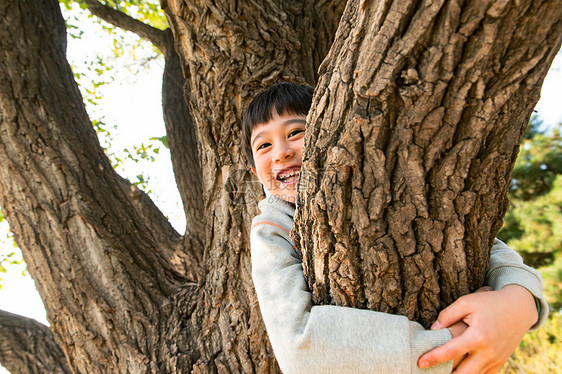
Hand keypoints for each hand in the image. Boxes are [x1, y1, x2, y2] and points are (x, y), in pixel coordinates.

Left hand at [418, 285, 537, 372]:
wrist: (519, 308)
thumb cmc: (490, 302)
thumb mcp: (467, 302)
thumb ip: (448, 315)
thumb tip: (433, 329)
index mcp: (477, 336)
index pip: (450, 351)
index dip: (433, 358)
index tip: (420, 363)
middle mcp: (488, 352)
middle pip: (463, 373)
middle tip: (430, 372)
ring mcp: (496, 359)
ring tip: (443, 373)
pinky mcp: (501, 362)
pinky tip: (460, 372)